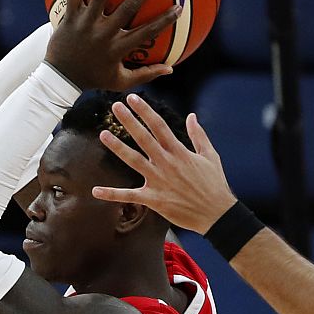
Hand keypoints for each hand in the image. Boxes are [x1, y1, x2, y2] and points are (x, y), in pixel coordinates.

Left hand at [44, 0, 177, 92]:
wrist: (60, 78)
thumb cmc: (93, 78)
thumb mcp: (120, 82)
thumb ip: (145, 75)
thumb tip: (170, 69)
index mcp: (119, 48)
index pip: (147, 32)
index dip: (164, 20)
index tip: (178, 7)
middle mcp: (104, 33)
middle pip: (128, 8)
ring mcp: (87, 24)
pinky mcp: (71, 17)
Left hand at [92, 94, 238, 233]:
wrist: (217, 214)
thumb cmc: (214, 184)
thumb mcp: (211, 156)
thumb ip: (199, 135)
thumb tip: (192, 116)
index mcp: (179, 152)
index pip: (159, 126)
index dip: (145, 111)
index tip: (133, 99)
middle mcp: (166, 163)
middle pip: (143, 138)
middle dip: (129, 121)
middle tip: (115, 106)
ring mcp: (158, 181)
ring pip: (133, 160)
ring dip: (117, 147)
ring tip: (103, 134)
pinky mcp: (153, 199)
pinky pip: (129, 196)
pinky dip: (112, 194)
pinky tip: (95, 191)